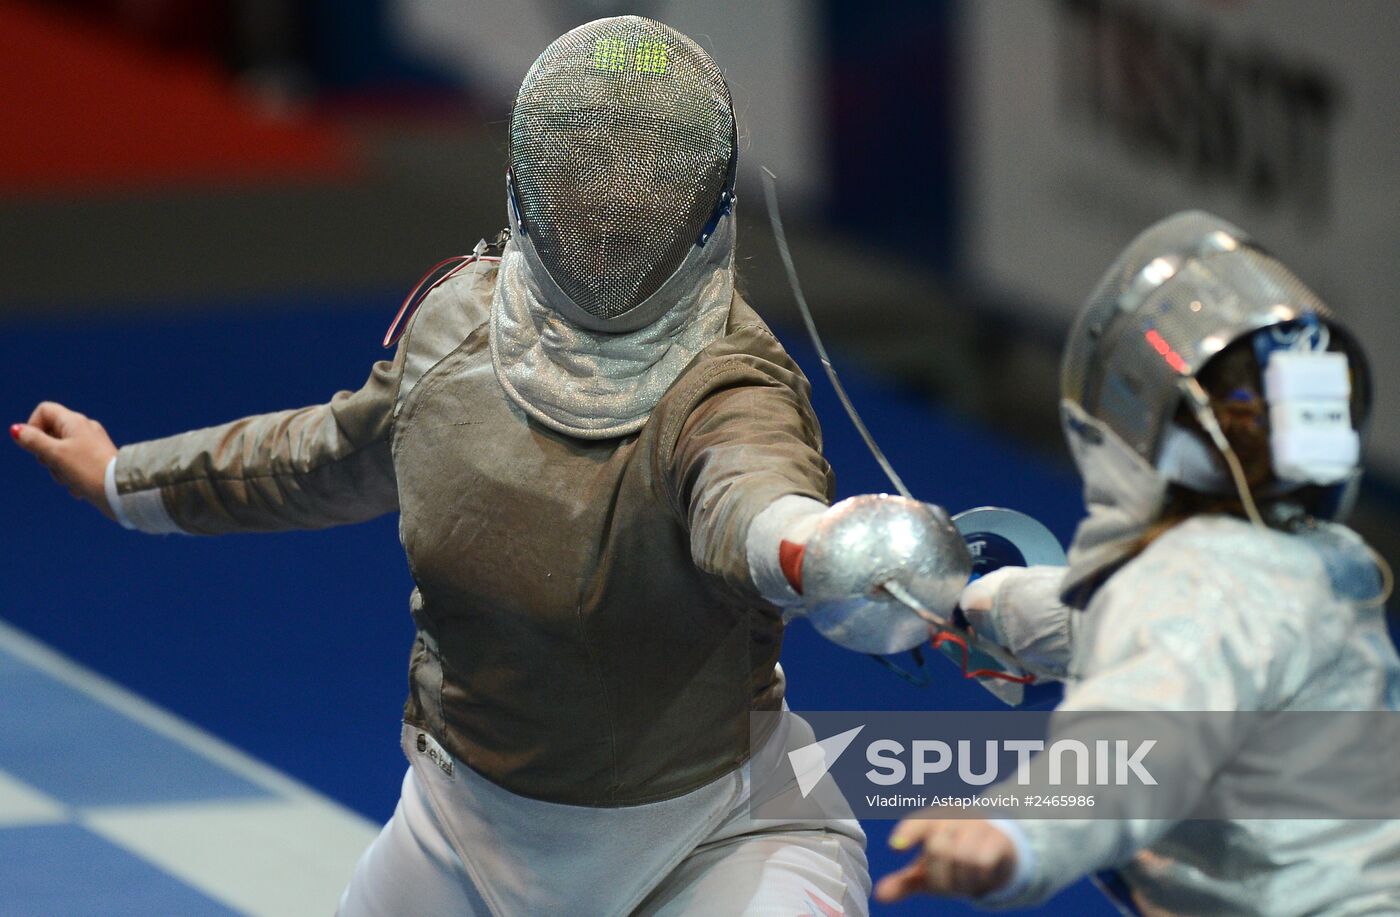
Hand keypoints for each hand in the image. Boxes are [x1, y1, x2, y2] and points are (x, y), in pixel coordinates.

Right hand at [12, 402, 118, 520]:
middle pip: (50, 435)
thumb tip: (17, 430)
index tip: (35, 445)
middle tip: (56, 465)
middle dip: (46, 455)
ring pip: (59, 454)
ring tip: (72, 479)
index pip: (44, 410)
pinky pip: (73, 466)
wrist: (121, 491)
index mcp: (74, 421)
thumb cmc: (88, 470)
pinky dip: (72, 477)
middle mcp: (84, 429)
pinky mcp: (96, 461)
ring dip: (59, 471)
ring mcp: (91, 445)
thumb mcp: (55, 454)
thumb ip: (34, 441)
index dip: (33, 426)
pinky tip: (81, 488)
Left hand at [874, 817, 1017, 902]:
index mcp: (933, 820)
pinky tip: (979, 878)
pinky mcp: (998, 840)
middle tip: (947, 885)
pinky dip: (977, 877)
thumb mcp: (927, 871)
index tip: (894, 847)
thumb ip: (904, 882)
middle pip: (937, 848)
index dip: (907, 833)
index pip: (918, 822)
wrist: (997, 851)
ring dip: (960, 880)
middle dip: (939, 876)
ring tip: (963, 883)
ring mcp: (978, 826)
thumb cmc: (954, 857)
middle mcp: (955, 817)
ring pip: (961, 857)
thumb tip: (879, 896)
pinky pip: (982, 862)